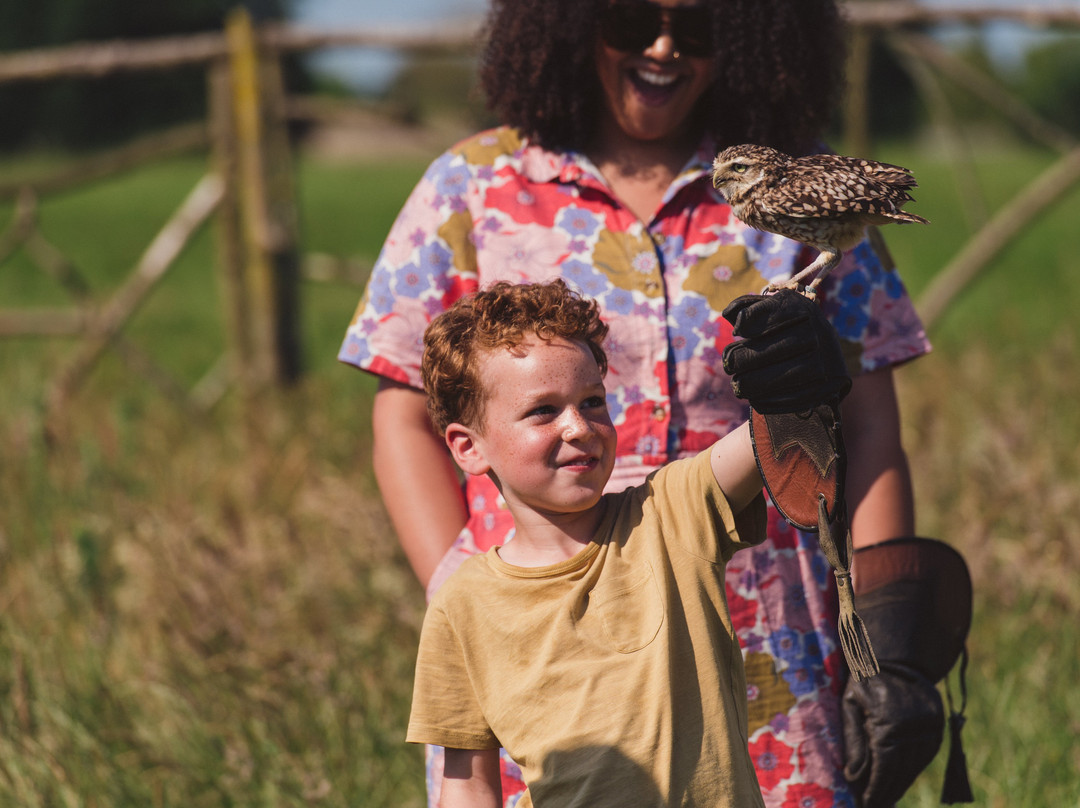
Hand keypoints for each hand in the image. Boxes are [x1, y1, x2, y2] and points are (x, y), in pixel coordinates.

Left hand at [721, 289, 850, 412]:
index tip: (736, 331)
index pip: (772, 312)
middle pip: (772, 349)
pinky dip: (767, 400)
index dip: (748, 322)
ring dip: (750, 384)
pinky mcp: (825, 387)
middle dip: (742, 359)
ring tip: (738, 385)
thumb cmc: (785, 329)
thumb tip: (729, 315)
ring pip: (780, 377)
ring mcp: (825, 362)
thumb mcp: (770, 312)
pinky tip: (755, 398)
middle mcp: (818, 333)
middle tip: (729, 365)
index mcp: (803, 310)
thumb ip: (746, 308)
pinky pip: (790, 398)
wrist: (823, 354)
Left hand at [842, 664, 944, 807]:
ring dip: (898, 785)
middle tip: (871, 806)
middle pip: (899, 773)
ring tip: (882, 799)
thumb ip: (853, 742)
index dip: (874, 790)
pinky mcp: (937, 731)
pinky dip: (909, 771)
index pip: (883, 768)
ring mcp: (930, 731)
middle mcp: (915, 730)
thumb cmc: (865, 679)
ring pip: (913, 769)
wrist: (899, 657)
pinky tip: (897, 781)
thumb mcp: (850, 705)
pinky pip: (923, 758)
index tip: (864, 804)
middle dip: (884, 793)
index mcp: (890, 723)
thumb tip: (853, 779)